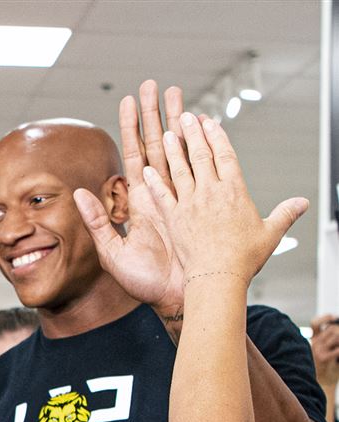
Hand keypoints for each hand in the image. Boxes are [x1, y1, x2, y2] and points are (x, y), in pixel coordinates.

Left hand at [73, 80, 185, 319]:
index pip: (133, 155)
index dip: (132, 128)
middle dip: (156, 114)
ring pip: (178, 149)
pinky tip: (199, 124)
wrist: (174, 299)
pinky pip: (197, 170)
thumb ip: (96, 223)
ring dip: (178, 120)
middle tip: (155, 84)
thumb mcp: (112, 252)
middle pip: (157, 144)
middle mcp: (159, 193)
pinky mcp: (195, 205)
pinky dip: (197, 146)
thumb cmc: (142, 282)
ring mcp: (180, 196)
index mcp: (138, 201)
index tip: (130, 100)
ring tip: (177, 92)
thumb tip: (79, 192)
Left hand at [135, 112, 307, 284]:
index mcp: (235, 191)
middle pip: (201, 156)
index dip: (217, 137)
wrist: (219, 277)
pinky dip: (155, 182)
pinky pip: (163, 195)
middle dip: (193, 134)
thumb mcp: (270, 234)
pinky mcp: (174, 219)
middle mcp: (211, 193)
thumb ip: (284, 214)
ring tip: (164, 133)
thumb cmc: (244, 259)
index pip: (225, 156)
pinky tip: (147, 171)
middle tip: (186, 116)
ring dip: (172, 150)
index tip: (210, 123)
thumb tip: (302, 203)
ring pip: (180, 170)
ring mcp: (190, 204)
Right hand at [311, 315, 338, 386]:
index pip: (315, 323)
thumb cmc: (327, 367)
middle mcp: (314, 344)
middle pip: (331, 329)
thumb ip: (330, 340)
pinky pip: (337, 350)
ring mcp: (318, 351)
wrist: (323, 384)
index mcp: (314, 340)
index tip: (333, 317)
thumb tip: (337, 330)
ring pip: (335, 336)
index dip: (324, 318)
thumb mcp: (325, 351)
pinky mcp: (324, 358)